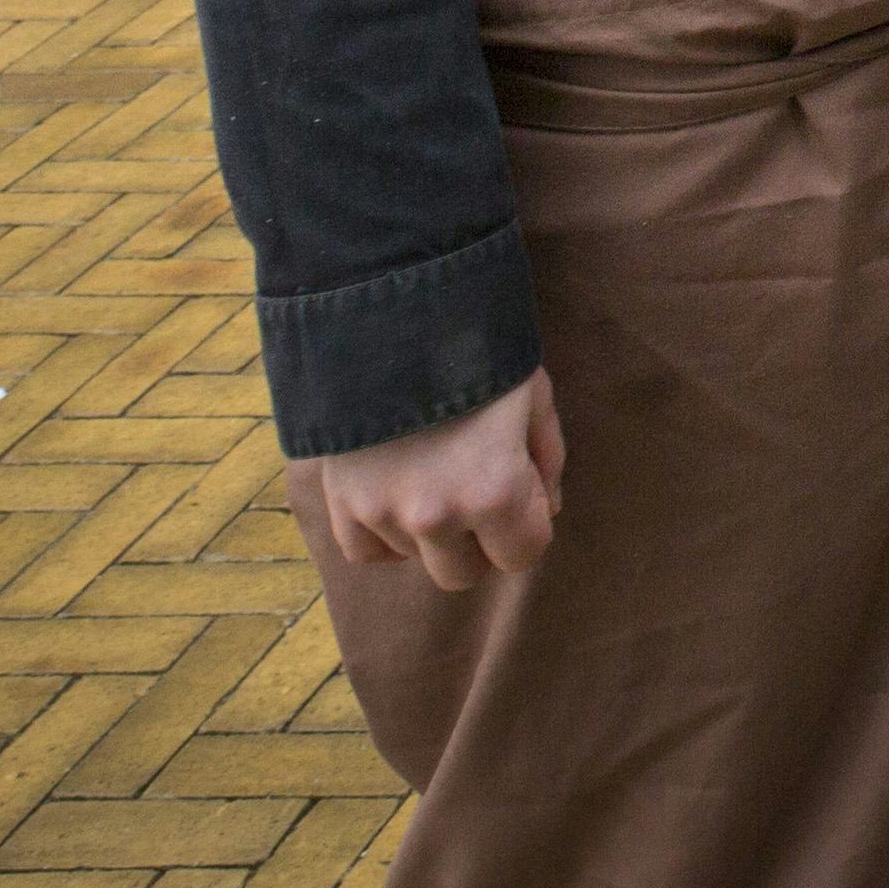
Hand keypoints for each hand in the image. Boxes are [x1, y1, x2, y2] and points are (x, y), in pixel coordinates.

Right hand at [297, 370, 563, 590]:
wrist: (391, 314)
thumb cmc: (477, 348)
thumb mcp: (532, 394)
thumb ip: (546, 460)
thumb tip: (545, 510)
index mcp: (494, 492)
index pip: (522, 555)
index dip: (527, 522)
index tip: (519, 486)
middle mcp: (436, 515)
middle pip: (464, 573)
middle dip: (479, 539)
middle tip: (476, 489)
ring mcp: (383, 513)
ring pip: (416, 557)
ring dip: (429, 529)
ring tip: (431, 465)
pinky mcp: (342, 502)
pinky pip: (366, 551)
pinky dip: (382, 533)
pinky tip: (396, 491)